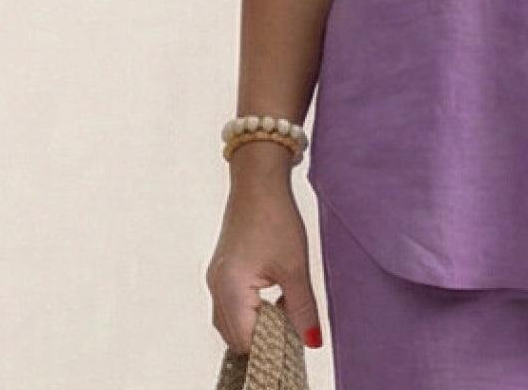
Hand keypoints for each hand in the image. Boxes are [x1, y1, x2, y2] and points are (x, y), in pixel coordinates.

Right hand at [205, 173, 324, 355]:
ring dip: (257, 324)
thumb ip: (302, 307)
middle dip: (263, 338)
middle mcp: (216, 289)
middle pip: (235, 336)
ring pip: (232, 322)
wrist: (258, 181)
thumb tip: (312, 340)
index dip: (271, 345)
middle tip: (293, 325)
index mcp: (230, 290)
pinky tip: (273, 299)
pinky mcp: (222, 271)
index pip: (246, 341)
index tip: (296, 339)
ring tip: (285, 310)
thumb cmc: (275, 217)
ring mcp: (216, 280)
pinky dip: (250, 311)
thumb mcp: (295, 266)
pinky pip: (231, 306)